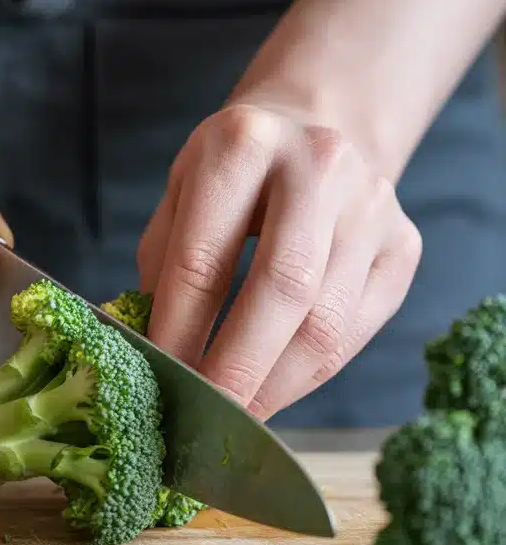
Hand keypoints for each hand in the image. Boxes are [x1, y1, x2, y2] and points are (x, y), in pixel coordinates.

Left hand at [138, 103, 422, 419]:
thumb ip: (160, 265)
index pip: (204, 255)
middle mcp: (317, 165)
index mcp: (243, 143)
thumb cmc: (235, 173)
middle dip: (237, 367)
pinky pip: (358, 330)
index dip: (179, 328)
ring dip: (277, 384)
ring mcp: (371, 204)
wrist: (316, 127)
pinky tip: (277, 390)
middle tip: (206, 417)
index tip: (160, 376)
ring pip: (326, 321)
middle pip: (281, 288)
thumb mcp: (181, 192)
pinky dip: (313, 375)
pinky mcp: (403, 244)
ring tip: (238, 416)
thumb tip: (140, 347)